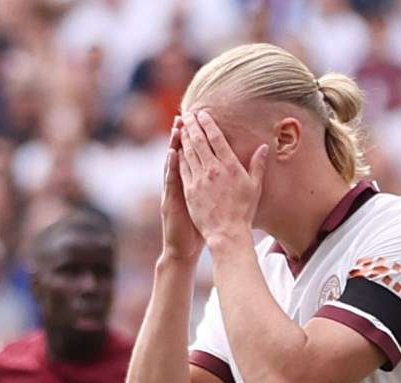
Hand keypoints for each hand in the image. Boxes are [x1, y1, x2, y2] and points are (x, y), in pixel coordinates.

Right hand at [161, 117, 204, 261]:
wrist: (184, 249)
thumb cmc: (199, 228)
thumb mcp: (209, 204)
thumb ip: (217, 187)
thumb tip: (230, 174)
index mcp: (193, 183)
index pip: (195, 156)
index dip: (197, 139)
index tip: (200, 121)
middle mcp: (182, 184)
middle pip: (183, 155)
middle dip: (184, 135)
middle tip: (185, 115)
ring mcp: (175, 192)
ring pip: (174, 164)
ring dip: (174, 145)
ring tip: (177, 127)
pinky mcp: (171, 201)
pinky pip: (171, 181)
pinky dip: (171, 166)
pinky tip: (172, 153)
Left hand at [178, 110, 268, 254]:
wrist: (226, 232)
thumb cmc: (243, 211)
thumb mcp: (254, 186)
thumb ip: (258, 165)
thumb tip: (264, 147)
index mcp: (230, 166)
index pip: (216, 138)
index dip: (208, 123)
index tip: (202, 113)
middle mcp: (213, 169)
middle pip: (199, 141)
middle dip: (192, 125)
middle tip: (188, 114)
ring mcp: (199, 179)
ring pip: (188, 152)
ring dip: (184, 137)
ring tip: (180, 127)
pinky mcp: (189, 190)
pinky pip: (182, 168)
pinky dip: (178, 156)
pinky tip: (176, 149)